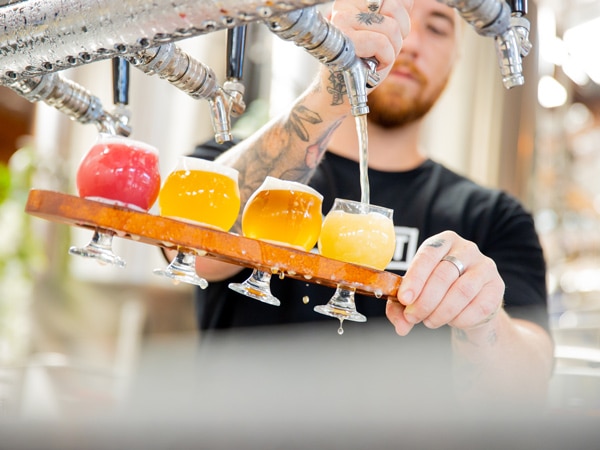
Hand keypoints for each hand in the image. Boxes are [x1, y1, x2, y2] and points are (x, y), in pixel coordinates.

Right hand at [329, 0, 412, 78]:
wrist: (343, 89)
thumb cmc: (364, 63)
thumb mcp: (384, 32)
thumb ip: (394, 13)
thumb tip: (407, 0)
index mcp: (354, 1)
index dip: (401, 18)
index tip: (388, 34)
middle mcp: (345, 6)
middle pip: (395, 8)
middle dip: (398, 35)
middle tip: (383, 50)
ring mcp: (343, 21)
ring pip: (391, 27)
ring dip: (392, 50)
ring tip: (376, 58)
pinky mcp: (345, 40)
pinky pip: (381, 43)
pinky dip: (385, 59)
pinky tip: (373, 65)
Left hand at [386, 231, 504, 335]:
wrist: (469, 304)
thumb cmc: (437, 292)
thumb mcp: (415, 293)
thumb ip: (401, 307)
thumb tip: (401, 326)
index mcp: (442, 242)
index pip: (428, 254)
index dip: (415, 278)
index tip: (404, 299)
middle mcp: (466, 249)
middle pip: (443, 275)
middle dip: (425, 301)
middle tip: (413, 316)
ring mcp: (485, 267)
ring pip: (462, 291)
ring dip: (441, 312)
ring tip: (429, 321)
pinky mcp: (497, 287)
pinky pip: (479, 306)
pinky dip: (460, 319)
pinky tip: (451, 321)